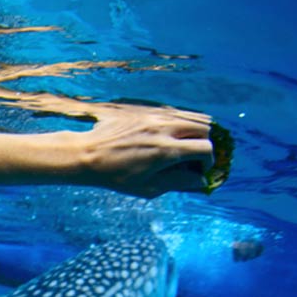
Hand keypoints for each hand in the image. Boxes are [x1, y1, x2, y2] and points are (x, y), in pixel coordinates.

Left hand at [74, 103, 215, 197]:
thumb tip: (200, 180)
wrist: (87, 154)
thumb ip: (177, 182)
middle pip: (204, 128)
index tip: (200, 169)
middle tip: (194, 157)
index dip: (208, 161)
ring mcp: (155, 116)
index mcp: (165, 151)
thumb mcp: (148, 188)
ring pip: (192, 116)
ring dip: (194, 132)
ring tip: (184, 146)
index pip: (205, 148)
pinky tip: (170, 136)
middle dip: (204, 144)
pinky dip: (180, 123)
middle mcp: (164, 129)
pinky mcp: (147, 109)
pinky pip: (175, 111)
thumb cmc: (115, 176)